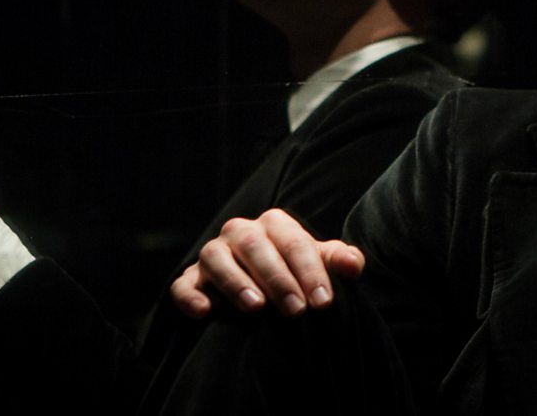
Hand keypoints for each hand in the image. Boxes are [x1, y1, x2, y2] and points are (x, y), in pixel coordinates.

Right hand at [170, 208, 364, 318]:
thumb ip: (339, 261)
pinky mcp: (190, 279)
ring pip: (217, 258)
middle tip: (296, 311)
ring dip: (235, 282)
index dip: (310, 271)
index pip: (293, 241)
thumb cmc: (295, 273)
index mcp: (273, 225)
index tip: (324, 302)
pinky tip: (205, 312)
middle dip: (278, 278)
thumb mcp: (319, 266)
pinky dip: (191, 296)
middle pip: (256, 247)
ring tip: (256, 308)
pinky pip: (183, 284)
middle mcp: (240, 233)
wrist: (261, 291)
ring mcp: (212, 255)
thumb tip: (353, 264)